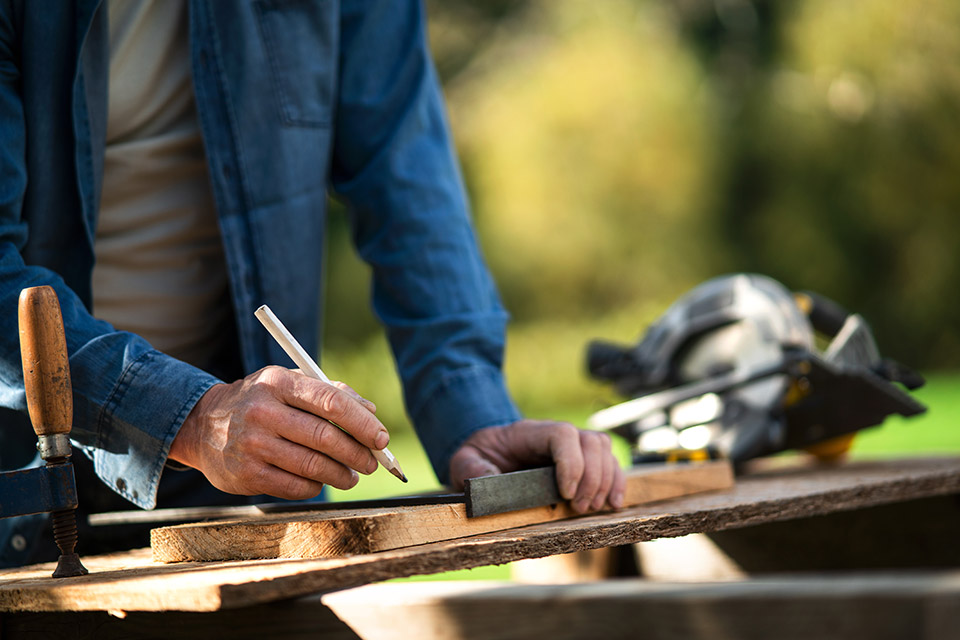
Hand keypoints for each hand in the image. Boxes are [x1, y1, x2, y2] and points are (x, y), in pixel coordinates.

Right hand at [169, 366, 386, 499]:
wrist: (202, 425)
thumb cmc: (261, 401)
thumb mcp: (289, 383)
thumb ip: (331, 393)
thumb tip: (371, 412)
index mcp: (278, 382)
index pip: (331, 402)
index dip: (362, 423)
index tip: (381, 438)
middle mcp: (263, 412)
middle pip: (325, 437)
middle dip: (357, 453)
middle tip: (371, 462)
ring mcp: (252, 445)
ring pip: (313, 466)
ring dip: (341, 474)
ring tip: (352, 475)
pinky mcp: (246, 475)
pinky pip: (295, 486)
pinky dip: (316, 486)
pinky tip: (321, 481)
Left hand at [448, 419, 625, 512]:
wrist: (488, 451)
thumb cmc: (479, 455)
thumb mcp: (464, 460)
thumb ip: (473, 469)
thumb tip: (487, 482)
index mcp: (528, 432)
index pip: (562, 434)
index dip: (572, 462)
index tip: (566, 493)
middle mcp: (555, 434)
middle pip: (591, 442)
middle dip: (591, 478)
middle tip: (579, 507)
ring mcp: (572, 445)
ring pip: (604, 450)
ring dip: (605, 481)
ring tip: (591, 508)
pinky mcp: (582, 460)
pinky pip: (609, 463)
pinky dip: (615, 482)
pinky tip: (612, 503)